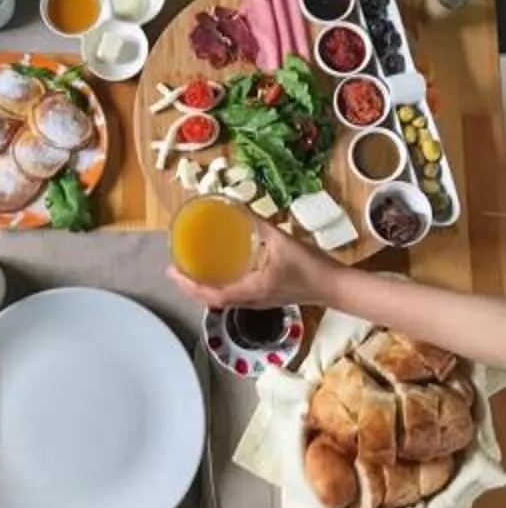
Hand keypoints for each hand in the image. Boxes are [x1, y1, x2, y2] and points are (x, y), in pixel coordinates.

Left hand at [168, 220, 324, 315]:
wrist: (335, 286)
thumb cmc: (309, 266)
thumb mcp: (280, 240)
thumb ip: (256, 223)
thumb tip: (234, 205)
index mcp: (253, 290)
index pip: (214, 295)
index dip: (190, 286)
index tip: (172, 271)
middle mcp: (252, 300)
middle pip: (214, 300)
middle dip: (191, 287)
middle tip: (174, 268)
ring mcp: (259, 301)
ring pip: (224, 299)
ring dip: (203, 288)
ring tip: (189, 270)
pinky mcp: (266, 297)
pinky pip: (234, 296)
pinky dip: (218, 287)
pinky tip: (217, 272)